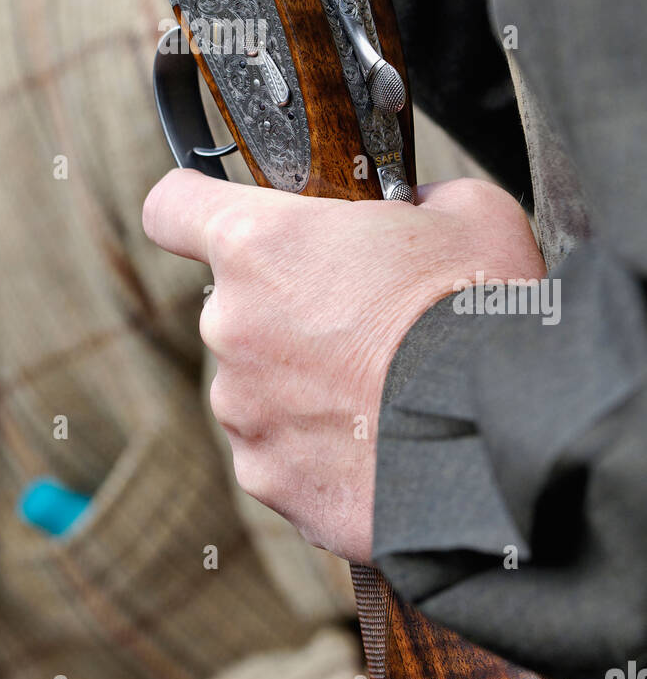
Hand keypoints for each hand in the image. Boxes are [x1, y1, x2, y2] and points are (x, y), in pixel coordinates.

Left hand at [143, 172, 545, 562]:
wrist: (505, 431)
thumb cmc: (479, 308)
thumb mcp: (463, 210)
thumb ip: (410, 200)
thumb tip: (412, 210)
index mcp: (259, 244)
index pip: (172, 207)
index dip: (195, 208)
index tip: (222, 219)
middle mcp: (230, 324)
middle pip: (235, 304)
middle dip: (287, 308)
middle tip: (364, 320)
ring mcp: (243, 408)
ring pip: (258, 383)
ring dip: (302, 382)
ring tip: (381, 389)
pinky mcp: (270, 477)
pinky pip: (282, 450)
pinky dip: (318, 446)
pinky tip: (378, 439)